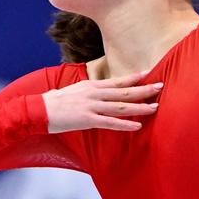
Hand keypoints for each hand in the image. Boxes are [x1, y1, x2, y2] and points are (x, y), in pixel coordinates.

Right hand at [44, 75, 162, 132]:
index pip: (117, 81)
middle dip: (144, 89)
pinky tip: (137, 126)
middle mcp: (94, 93)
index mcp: (92, 85)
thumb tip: (100, 93)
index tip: (149, 73)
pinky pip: (110, 122)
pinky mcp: (87, 119)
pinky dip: (125, 124)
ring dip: (140, 107)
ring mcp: (91, 106)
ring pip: (121, 106)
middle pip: (124, 91)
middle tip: (161, 86)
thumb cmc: (55, 102)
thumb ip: (90, 92)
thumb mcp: (75, 91)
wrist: (38, 109)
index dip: (134, 78)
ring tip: (155, 108)